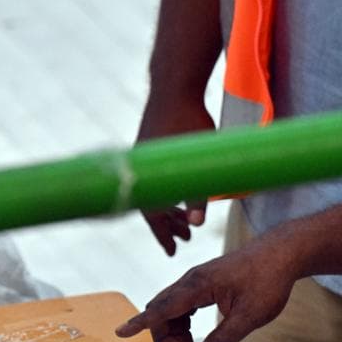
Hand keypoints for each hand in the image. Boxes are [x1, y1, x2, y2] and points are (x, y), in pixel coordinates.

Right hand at [114, 237, 301, 341]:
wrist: (280, 253)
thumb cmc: (268, 280)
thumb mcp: (252, 315)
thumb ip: (226, 336)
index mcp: (199, 286)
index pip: (162, 307)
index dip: (141, 323)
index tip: (120, 332)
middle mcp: (191, 281)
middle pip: (161, 309)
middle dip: (163, 335)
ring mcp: (196, 281)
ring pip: (169, 308)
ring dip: (172, 331)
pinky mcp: (203, 283)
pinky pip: (180, 305)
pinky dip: (180, 322)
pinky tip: (192, 335)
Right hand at [136, 100, 215, 255]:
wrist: (173, 88)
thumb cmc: (189, 123)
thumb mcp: (198, 162)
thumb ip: (198, 194)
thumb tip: (197, 224)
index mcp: (152, 180)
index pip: (155, 219)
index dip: (165, 237)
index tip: (173, 252)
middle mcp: (144, 175)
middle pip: (154, 210)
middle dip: (170, 226)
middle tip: (185, 240)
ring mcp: (145, 163)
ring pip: (156, 195)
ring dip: (171, 209)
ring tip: (188, 221)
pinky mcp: (148, 150)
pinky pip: (155, 181)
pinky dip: (167, 192)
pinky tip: (180, 191)